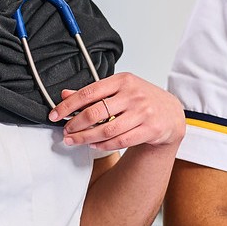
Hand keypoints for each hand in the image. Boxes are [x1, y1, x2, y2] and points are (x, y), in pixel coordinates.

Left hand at [49, 72, 184, 150]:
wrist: (171, 113)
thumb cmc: (142, 100)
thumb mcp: (119, 90)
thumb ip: (93, 93)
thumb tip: (64, 95)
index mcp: (123, 80)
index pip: (89, 92)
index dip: (68, 105)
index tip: (55, 114)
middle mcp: (133, 94)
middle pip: (96, 112)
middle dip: (75, 124)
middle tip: (66, 131)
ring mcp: (143, 112)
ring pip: (107, 129)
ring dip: (86, 138)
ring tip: (75, 141)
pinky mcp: (150, 129)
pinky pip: (120, 141)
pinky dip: (103, 145)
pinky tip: (94, 145)